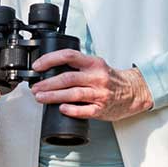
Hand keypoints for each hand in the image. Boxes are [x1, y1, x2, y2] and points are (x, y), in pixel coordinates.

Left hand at [30, 50, 152, 121]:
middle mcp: (97, 77)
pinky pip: (83, 110)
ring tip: (40, 97)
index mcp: (93, 63)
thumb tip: (50, 69)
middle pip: (67, 78)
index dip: (50, 60)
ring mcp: (99, 94)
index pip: (68, 56)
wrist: (133, 92)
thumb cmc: (111, 79)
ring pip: (72, 94)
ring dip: (53, 96)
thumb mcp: (96, 65)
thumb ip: (78, 66)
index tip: (37, 66)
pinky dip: (70, 110)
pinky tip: (61, 108)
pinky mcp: (101, 109)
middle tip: (35, 87)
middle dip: (47, 83)